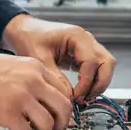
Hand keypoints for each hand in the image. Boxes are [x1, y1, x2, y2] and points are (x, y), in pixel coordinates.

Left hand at [0, 15, 115, 103]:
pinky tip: (80, 92)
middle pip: (107, 63)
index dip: (86, 82)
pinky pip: (97, 68)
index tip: (75, 96)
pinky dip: (93, 81)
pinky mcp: (83, 54)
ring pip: (106, 66)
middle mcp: (86, 39)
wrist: (23, 30)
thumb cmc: (29, 38)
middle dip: (99, 83)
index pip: (92, 62)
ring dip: (98, 83)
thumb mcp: (39, 59)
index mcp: (77, 36)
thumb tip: (69, 96)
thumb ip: (56, 77)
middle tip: (84, 98)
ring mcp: (87, 46)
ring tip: (83, 97)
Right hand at [0, 49, 74, 129]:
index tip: (58, 117)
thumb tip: (43, 102)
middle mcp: (33, 81)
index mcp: (36, 68)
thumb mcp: (14, 65)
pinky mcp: (8, 112)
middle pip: (63, 108)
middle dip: (61, 124)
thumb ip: (31, 79)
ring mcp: (22, 97)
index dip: (63, 108)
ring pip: (48, 123)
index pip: (64, 91)